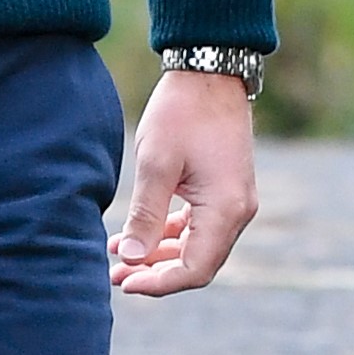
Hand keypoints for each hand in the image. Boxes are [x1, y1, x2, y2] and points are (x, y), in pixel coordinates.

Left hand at [109, 70, 258, 297]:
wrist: (209, 71)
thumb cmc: (181, 112)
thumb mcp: (156, 164)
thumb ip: (145, 215)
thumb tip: (132, 259)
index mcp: (226, 209)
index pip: (194, 269)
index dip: (157, 282)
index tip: (122, 279)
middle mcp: (239, 211)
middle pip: (198, 263)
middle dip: (155, 271)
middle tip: (114, 272)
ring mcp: (236, 200)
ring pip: (198, 246)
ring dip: (160, 253)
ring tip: (120, 254)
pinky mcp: (226, 189)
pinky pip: (200, 225)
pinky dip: (171, 233)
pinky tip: (139, 231)